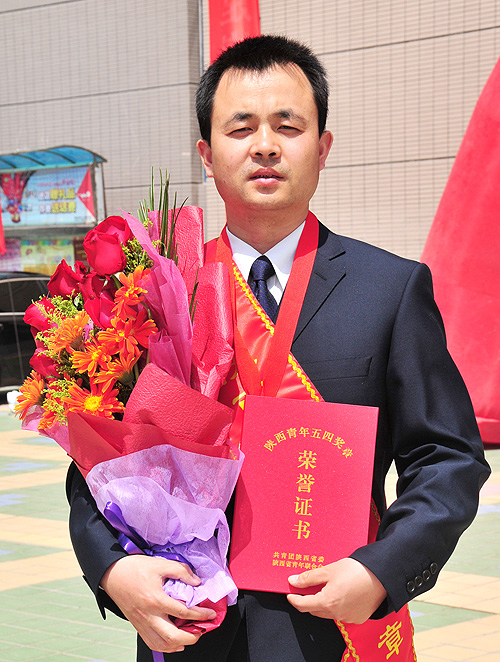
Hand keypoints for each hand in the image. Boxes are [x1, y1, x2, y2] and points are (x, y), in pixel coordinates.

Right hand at [101, 555, 216, 653]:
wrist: (112, 574)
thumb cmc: (134, 568)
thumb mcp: (160, 564)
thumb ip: (180, 571)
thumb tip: (196, 581)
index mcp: (155, 599)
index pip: (183, 612)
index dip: (200, 614)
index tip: (210, 614)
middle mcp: (149, 615)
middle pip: (173, 636)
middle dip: (192, 636)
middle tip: (202, 629)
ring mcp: (142, 623)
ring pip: (162, 644)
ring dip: (179, 644)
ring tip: (191, 636)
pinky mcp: (137, 626)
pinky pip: (152, 643)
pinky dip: (165, 647)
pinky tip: (174, 643)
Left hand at [287, 558, 386, 623]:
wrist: (382, 575)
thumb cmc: (356, 570)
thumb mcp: (328, 570)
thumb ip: (309, 577)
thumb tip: (293, 581)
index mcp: (327, 602)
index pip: (303, 606)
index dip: (294, 599)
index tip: (290, 594)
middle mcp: (336, 614)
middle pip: (315, 610)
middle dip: (309, 600)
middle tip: (308, 587)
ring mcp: (348, 618)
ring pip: (328, 613)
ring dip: (323, 603)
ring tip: (327, 587)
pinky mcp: (358, 618)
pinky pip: (342, 614)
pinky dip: (337, 606)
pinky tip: (342, 592)